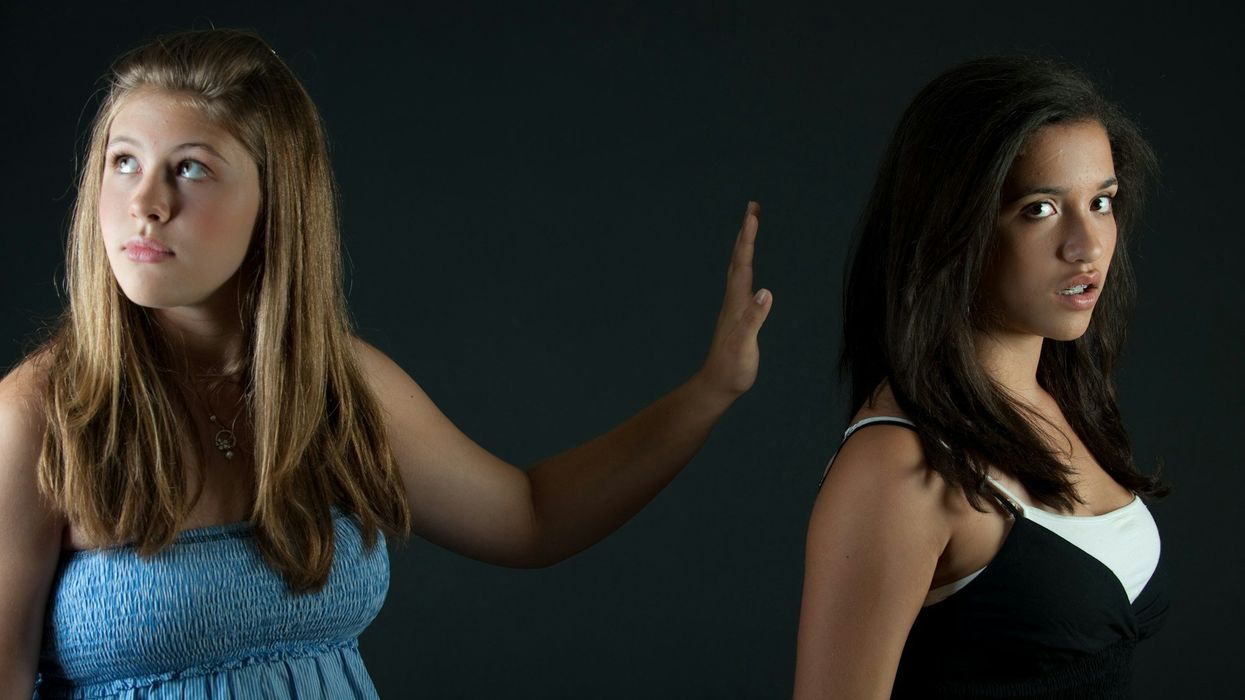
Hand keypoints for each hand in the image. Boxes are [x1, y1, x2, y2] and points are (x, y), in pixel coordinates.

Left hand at [697, 201, 772, 398]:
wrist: (717, 385)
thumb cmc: (732, 369)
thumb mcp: (745, 346)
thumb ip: (754, 319)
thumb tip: (765, 292)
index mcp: (736, 303)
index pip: (743, 263)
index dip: (748, 238)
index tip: (753, 214)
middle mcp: (733, 300)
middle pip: (738, 258)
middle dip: (746, 231)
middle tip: (753, 207)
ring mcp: (733, 306)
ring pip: (738, 267)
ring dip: (744, 244)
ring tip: (751, 226)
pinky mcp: (736, 314)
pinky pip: (741, 280)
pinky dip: (745, 264)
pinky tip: (748, 266)